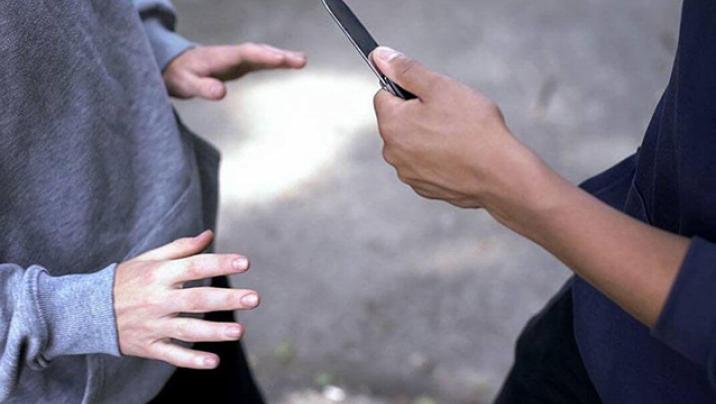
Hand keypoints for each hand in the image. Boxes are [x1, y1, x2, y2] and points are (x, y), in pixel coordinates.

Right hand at [114, 230, 259, 368]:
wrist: (85, 311)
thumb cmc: (126, 280)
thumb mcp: (149, 259)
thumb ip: (181, 248)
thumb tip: (210, 235)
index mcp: (160, 275)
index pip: (194, 266)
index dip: (220, 263)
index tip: (246, 262)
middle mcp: (157, 300)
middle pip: (196, 299)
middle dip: (226, 299)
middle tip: (254, 298)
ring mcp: (153, 325)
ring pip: (187, 330)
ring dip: (214, 332)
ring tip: (240, 331)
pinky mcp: (148, 346)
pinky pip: (171, 355)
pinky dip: (191, 360)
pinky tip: (213, 362)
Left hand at [163, 43, 306, 99]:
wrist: (174, 67)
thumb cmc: (179, 75)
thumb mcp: (186, 85)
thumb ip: (203, 88)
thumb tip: (220, 92)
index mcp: (220, 58)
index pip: (245, 54)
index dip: (262, 56)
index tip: (279, 59)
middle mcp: (232, 55)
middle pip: (258, 51)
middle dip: (279, 55)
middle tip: (299, 61)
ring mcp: (237, 58)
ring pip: (262, 53)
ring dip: (281, 56)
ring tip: (301, 61)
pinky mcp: (240, 64)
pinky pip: (260, 59)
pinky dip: (275, 60)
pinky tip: (289, 62)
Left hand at [371, 47, 548, 213]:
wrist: (500, 173)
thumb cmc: (473, 129)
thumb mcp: (440, 87)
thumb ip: (406, 70)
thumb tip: (380, 57)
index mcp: (391, 124)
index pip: (384, 95)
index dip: (408, 89)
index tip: (431, 95)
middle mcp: (392, 152)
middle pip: (398, 121)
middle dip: (418, 114)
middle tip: (449, 115)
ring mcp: (407, 172)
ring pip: (412, 143)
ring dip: (427, 137)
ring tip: (456, 136)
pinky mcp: (423, 187)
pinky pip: (424, 164)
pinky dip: (437, 158)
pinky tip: (458, 155)